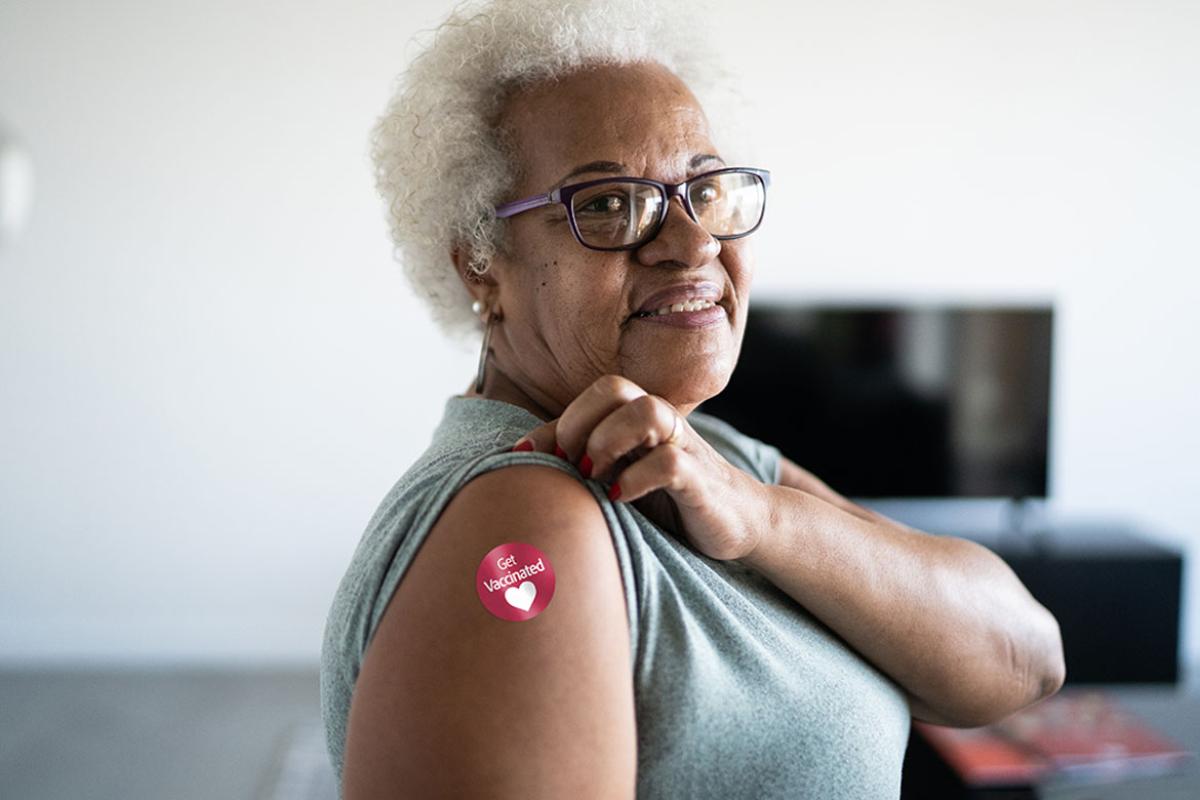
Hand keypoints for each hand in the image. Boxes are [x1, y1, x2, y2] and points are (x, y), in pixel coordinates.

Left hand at [509, 374, 769, 561]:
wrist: (738, 521)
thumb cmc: (669, 498)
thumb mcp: (620, 477)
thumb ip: (581, 464)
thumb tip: (521, 460)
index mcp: (637, 417)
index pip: (590, 397)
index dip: (552, 425)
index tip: (523, 457)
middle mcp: (660, 422)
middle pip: (615, 387)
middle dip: (580, 422)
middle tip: (571, 464)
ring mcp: (684, 446)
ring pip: (647, 411)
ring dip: (609, 441)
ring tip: (595, 477)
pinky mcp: (702, 479)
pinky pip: (670, 461)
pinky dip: (637, 478)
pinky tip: (619, 498)